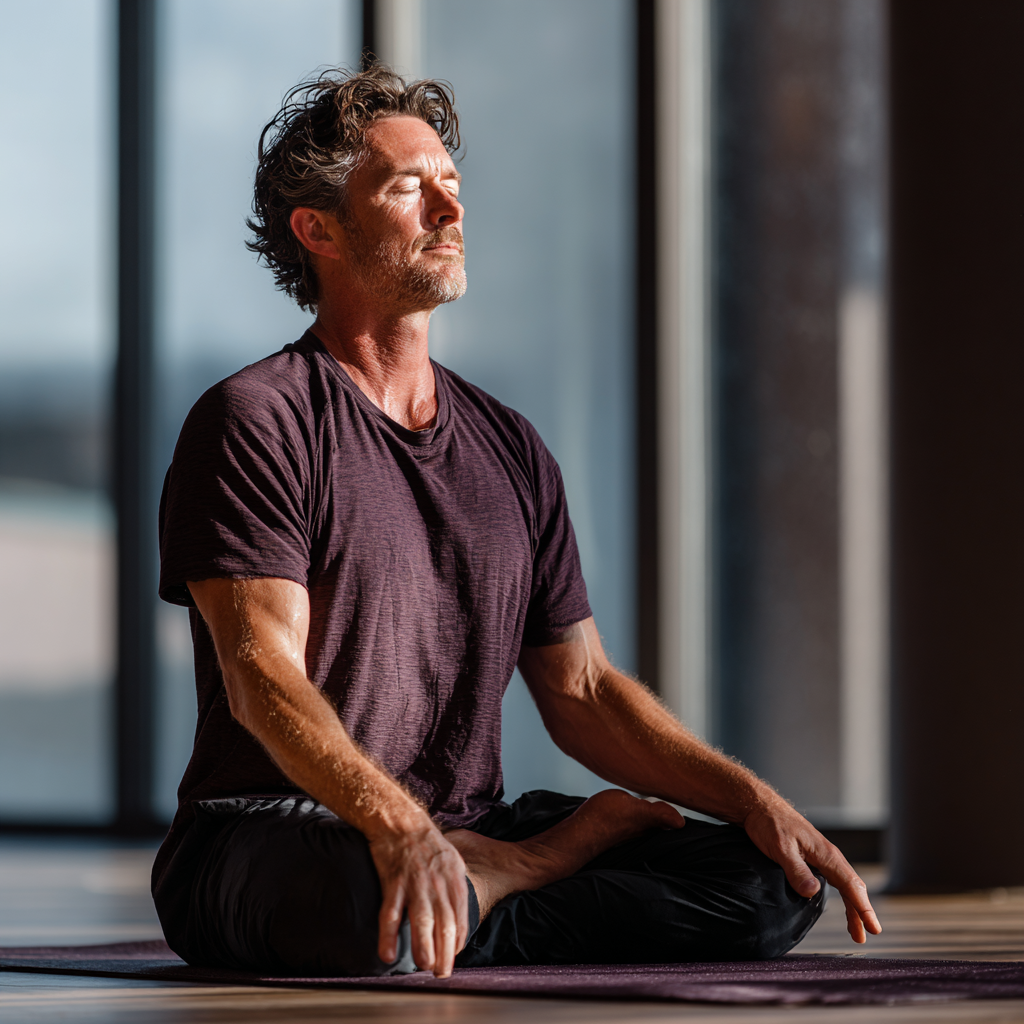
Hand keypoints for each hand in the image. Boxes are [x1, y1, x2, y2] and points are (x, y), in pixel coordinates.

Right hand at [368, 822, 469, 977]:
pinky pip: (390, 914)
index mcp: (454, 880)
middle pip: (445, 925)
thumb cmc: (428, 844)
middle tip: (441, 974)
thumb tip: (458, 915)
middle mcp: (438, 884)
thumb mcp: (453, 861)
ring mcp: (415, 884)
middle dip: (446, 954)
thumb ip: (456, 888)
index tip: (453, 957)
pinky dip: (389, 936)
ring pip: (422, 922)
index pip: (461, 918)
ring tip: (425, 966)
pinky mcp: (393, 883)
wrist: (401, 822)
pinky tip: (388, 955)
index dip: (458, 942)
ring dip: (424, 948)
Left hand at [743, 799, 881, 943]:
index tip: (873, 928)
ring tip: (857, 930)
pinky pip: (835, 879)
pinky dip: (843, 895)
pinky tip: (842, 905)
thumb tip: (813, 891)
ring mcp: (822, 856)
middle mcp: (829, 855)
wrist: (760, 806)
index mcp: (826, 854)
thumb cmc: (770, 824)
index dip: (863, 908)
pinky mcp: (814, 857)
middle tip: (866, 936)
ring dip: (853, 906)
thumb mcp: (781, 848)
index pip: (851, 885)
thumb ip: (796, 870)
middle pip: (853, 887)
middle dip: (862, 912)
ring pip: (845, 884)